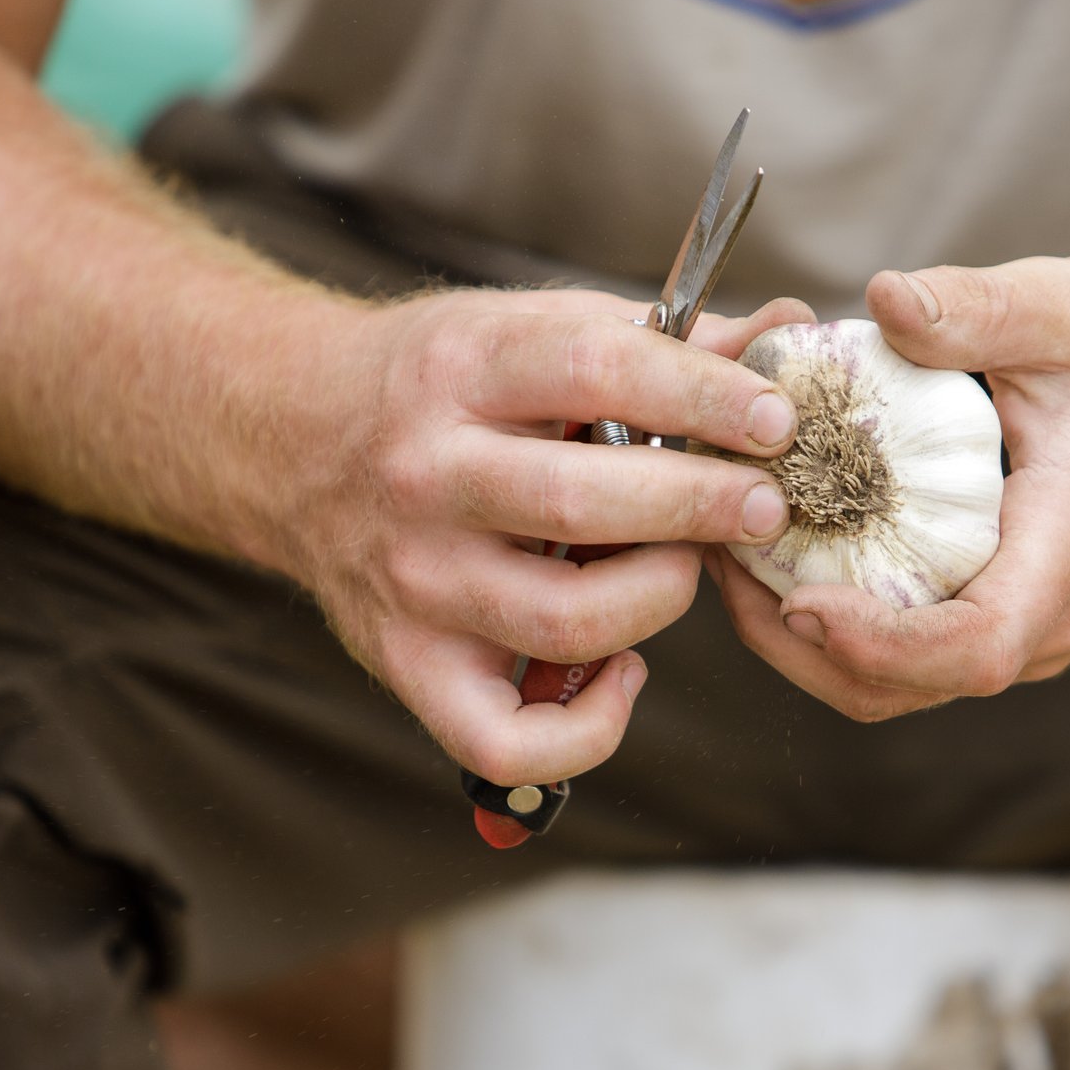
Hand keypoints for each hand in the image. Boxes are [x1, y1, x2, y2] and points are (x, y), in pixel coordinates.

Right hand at [257, 287, 809, 785]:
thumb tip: (780, 332)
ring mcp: (414, 581)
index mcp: (461, 371)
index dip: (703, 396)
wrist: (289, 441)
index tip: (776, 422)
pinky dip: (590, 728)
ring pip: (565, 621)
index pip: (597, 370)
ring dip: (658, 600)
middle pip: (584, 506)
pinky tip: (625, 671)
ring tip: (681, 567)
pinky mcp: (408, 663)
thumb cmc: (440, 389)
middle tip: (764, 506)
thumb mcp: (526, 328)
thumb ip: (654, 340)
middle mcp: (425, 476)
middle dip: (701, 507)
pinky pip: (508, 740)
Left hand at [706, 254, 1069, 721]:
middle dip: (800, 644)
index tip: (798, 602)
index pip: (975, 647)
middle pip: (909, 685)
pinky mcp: (1012, 608)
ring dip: (810, 636)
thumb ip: (978, 309)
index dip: (879, 645)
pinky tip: (791, 544)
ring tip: (734, 554)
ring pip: (904, 679)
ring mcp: (1033, 621)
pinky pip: (918, 642)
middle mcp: (1051, 611)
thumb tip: (882, 298)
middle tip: (718, 559)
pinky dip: (845, 613)